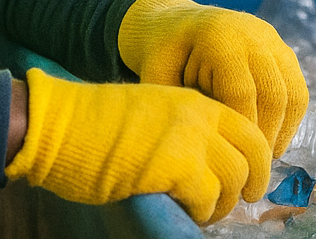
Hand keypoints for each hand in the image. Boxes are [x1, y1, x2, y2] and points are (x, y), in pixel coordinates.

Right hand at [6, 69, 270, 223]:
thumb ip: (183, 131)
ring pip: (234, 179)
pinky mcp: (175, 165)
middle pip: (252, 155)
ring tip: (204, 213)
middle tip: (234, 204)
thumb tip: (208, 165)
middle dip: (248, 185)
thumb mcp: (151, 114)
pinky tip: (186, 213)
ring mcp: (189, 138)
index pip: (249, 130)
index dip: (257, 161)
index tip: (249, 183)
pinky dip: (201, 212)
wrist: (58, 125)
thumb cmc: (93, 126)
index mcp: (196, 101)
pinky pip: (208, 197)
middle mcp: (200, 116)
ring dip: (222, 204)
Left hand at [118, 0, 308, 157]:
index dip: (242, 130)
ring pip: (293, 92)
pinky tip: (274, 140)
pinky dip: (291, 119)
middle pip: (273, 94)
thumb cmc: (164, 56)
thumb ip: (176, 107)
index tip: (234, 160)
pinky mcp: (283, 49)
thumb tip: (193, 152)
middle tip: (254, 169)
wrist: (179, 22)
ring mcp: (272, 40)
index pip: (241, 92)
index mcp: (219, 38)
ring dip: (283, 131)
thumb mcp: (157, 77)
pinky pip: (297, 87)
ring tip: (265, 159)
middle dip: (266, 137)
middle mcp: (253, 34)